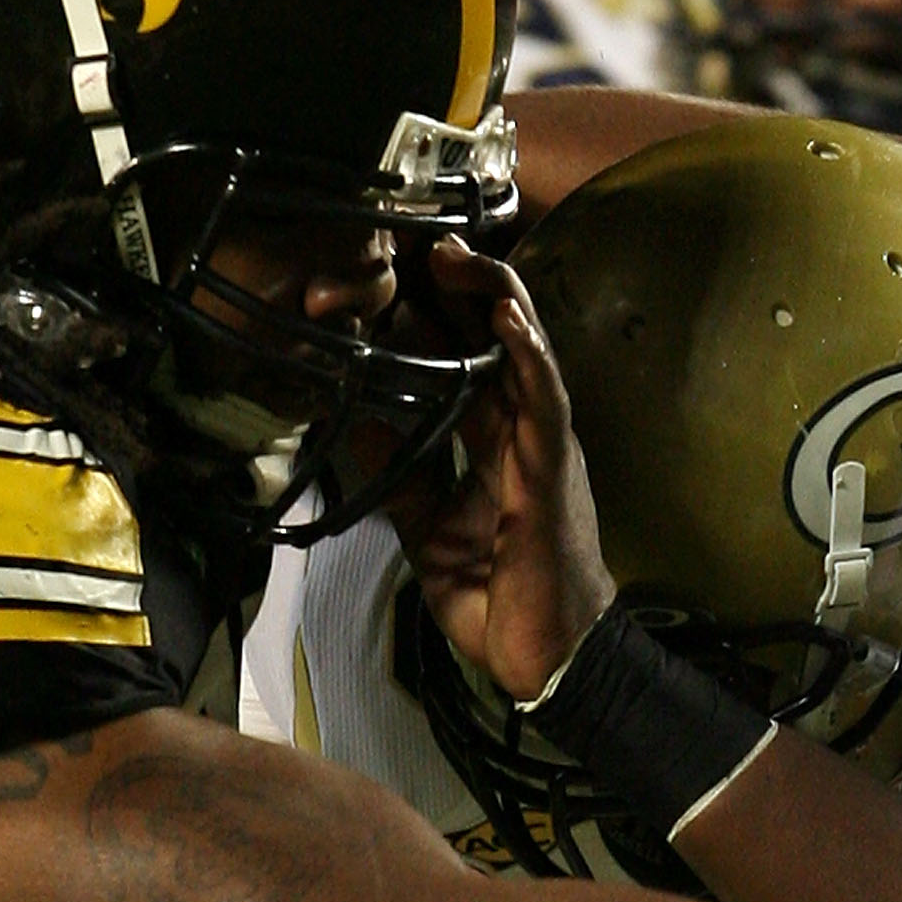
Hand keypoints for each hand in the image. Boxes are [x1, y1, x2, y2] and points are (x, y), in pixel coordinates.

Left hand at [391, 238, 616, 703]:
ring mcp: (541, 449)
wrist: (545, 657)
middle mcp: (522, 436)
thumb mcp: (428, 528)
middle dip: (462, 292)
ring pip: (525, 356)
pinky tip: (509, 318)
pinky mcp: (552, 472)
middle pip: (495, 345)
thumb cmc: (500, 598)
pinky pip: (545, 403)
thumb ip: (399, 475)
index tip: (392, 277)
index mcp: (494, 447)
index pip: (463, 366)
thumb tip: (350, 427)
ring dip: (496, 301)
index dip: (433, 321)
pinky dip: (529, 357)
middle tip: (421, 244)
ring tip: (460, 256)